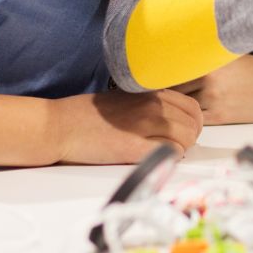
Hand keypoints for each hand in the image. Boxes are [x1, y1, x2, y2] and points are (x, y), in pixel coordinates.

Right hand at [52, 88, 202, 163]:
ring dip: (180, 150)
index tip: (183, 134)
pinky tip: (155, 160)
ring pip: (185, 139)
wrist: (60, 126)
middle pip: (193, 124)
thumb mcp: (125, 98)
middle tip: (176, 148)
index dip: (192, 124)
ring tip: (164, 154)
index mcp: (150, 92)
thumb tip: (174, 119)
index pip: (192, 107)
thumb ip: (151, 105)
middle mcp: (151, 105)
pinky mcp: (133, 147)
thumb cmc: (88, 114)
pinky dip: (168, 160)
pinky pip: (168, 154)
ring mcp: (143, 125)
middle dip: (190, 139)